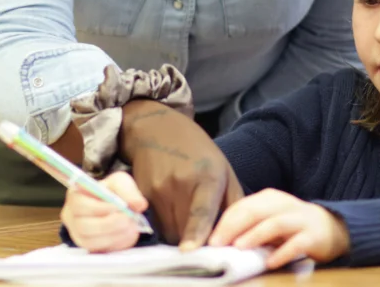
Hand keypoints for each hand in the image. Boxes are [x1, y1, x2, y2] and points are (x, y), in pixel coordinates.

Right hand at [60, 172, 147, 252]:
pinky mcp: (89, 248)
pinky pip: (100, 251)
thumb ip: (128, 190)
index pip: (79, 204)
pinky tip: (128, 234)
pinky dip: (116, 244)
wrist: (116, 205)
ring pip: (91, 242)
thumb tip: (138, 204)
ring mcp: (78, 235)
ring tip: (131, 226)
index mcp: (75, 196)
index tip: (119, 206)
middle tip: (128, 218)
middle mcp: (72, 217)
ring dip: (114, 235)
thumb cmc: (112, 192)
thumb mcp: (120, 182)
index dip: (99, 208)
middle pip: (83, 226)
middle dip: (109, 224)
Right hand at [120, 100, 242, 248]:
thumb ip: (234, 203)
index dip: (195, 232)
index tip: (190, 251)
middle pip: (183, 231)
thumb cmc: (198, 151)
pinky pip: (153, 222)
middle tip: (200, 235)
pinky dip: (163, 224)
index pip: (201, 211)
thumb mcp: (224, 170)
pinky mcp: (140, 192)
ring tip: (185, 217)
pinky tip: (169, 208)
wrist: (157, 128)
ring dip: (177, 233)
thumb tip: (239, 236)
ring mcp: (157, 187)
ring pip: (167, 231)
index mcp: (207, 176)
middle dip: (192, 240)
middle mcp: (180, 182)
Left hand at [208, 189, 349, 269]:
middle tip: (217, 244)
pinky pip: (297, 243)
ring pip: (274, 224)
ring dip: (255, 235)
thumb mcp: (269, 221)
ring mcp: (300, 219)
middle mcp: (283, 204)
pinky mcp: (314, 236)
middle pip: (254, 211)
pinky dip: (282, 253)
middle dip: (233, 227)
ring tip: (239, 248)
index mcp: (269, 198)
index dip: (224, 222)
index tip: (209, 239)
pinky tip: (270, 262)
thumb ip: (248, 227)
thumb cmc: (290, 227)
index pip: (241, 206)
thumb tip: (218, 242)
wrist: (331, 228)